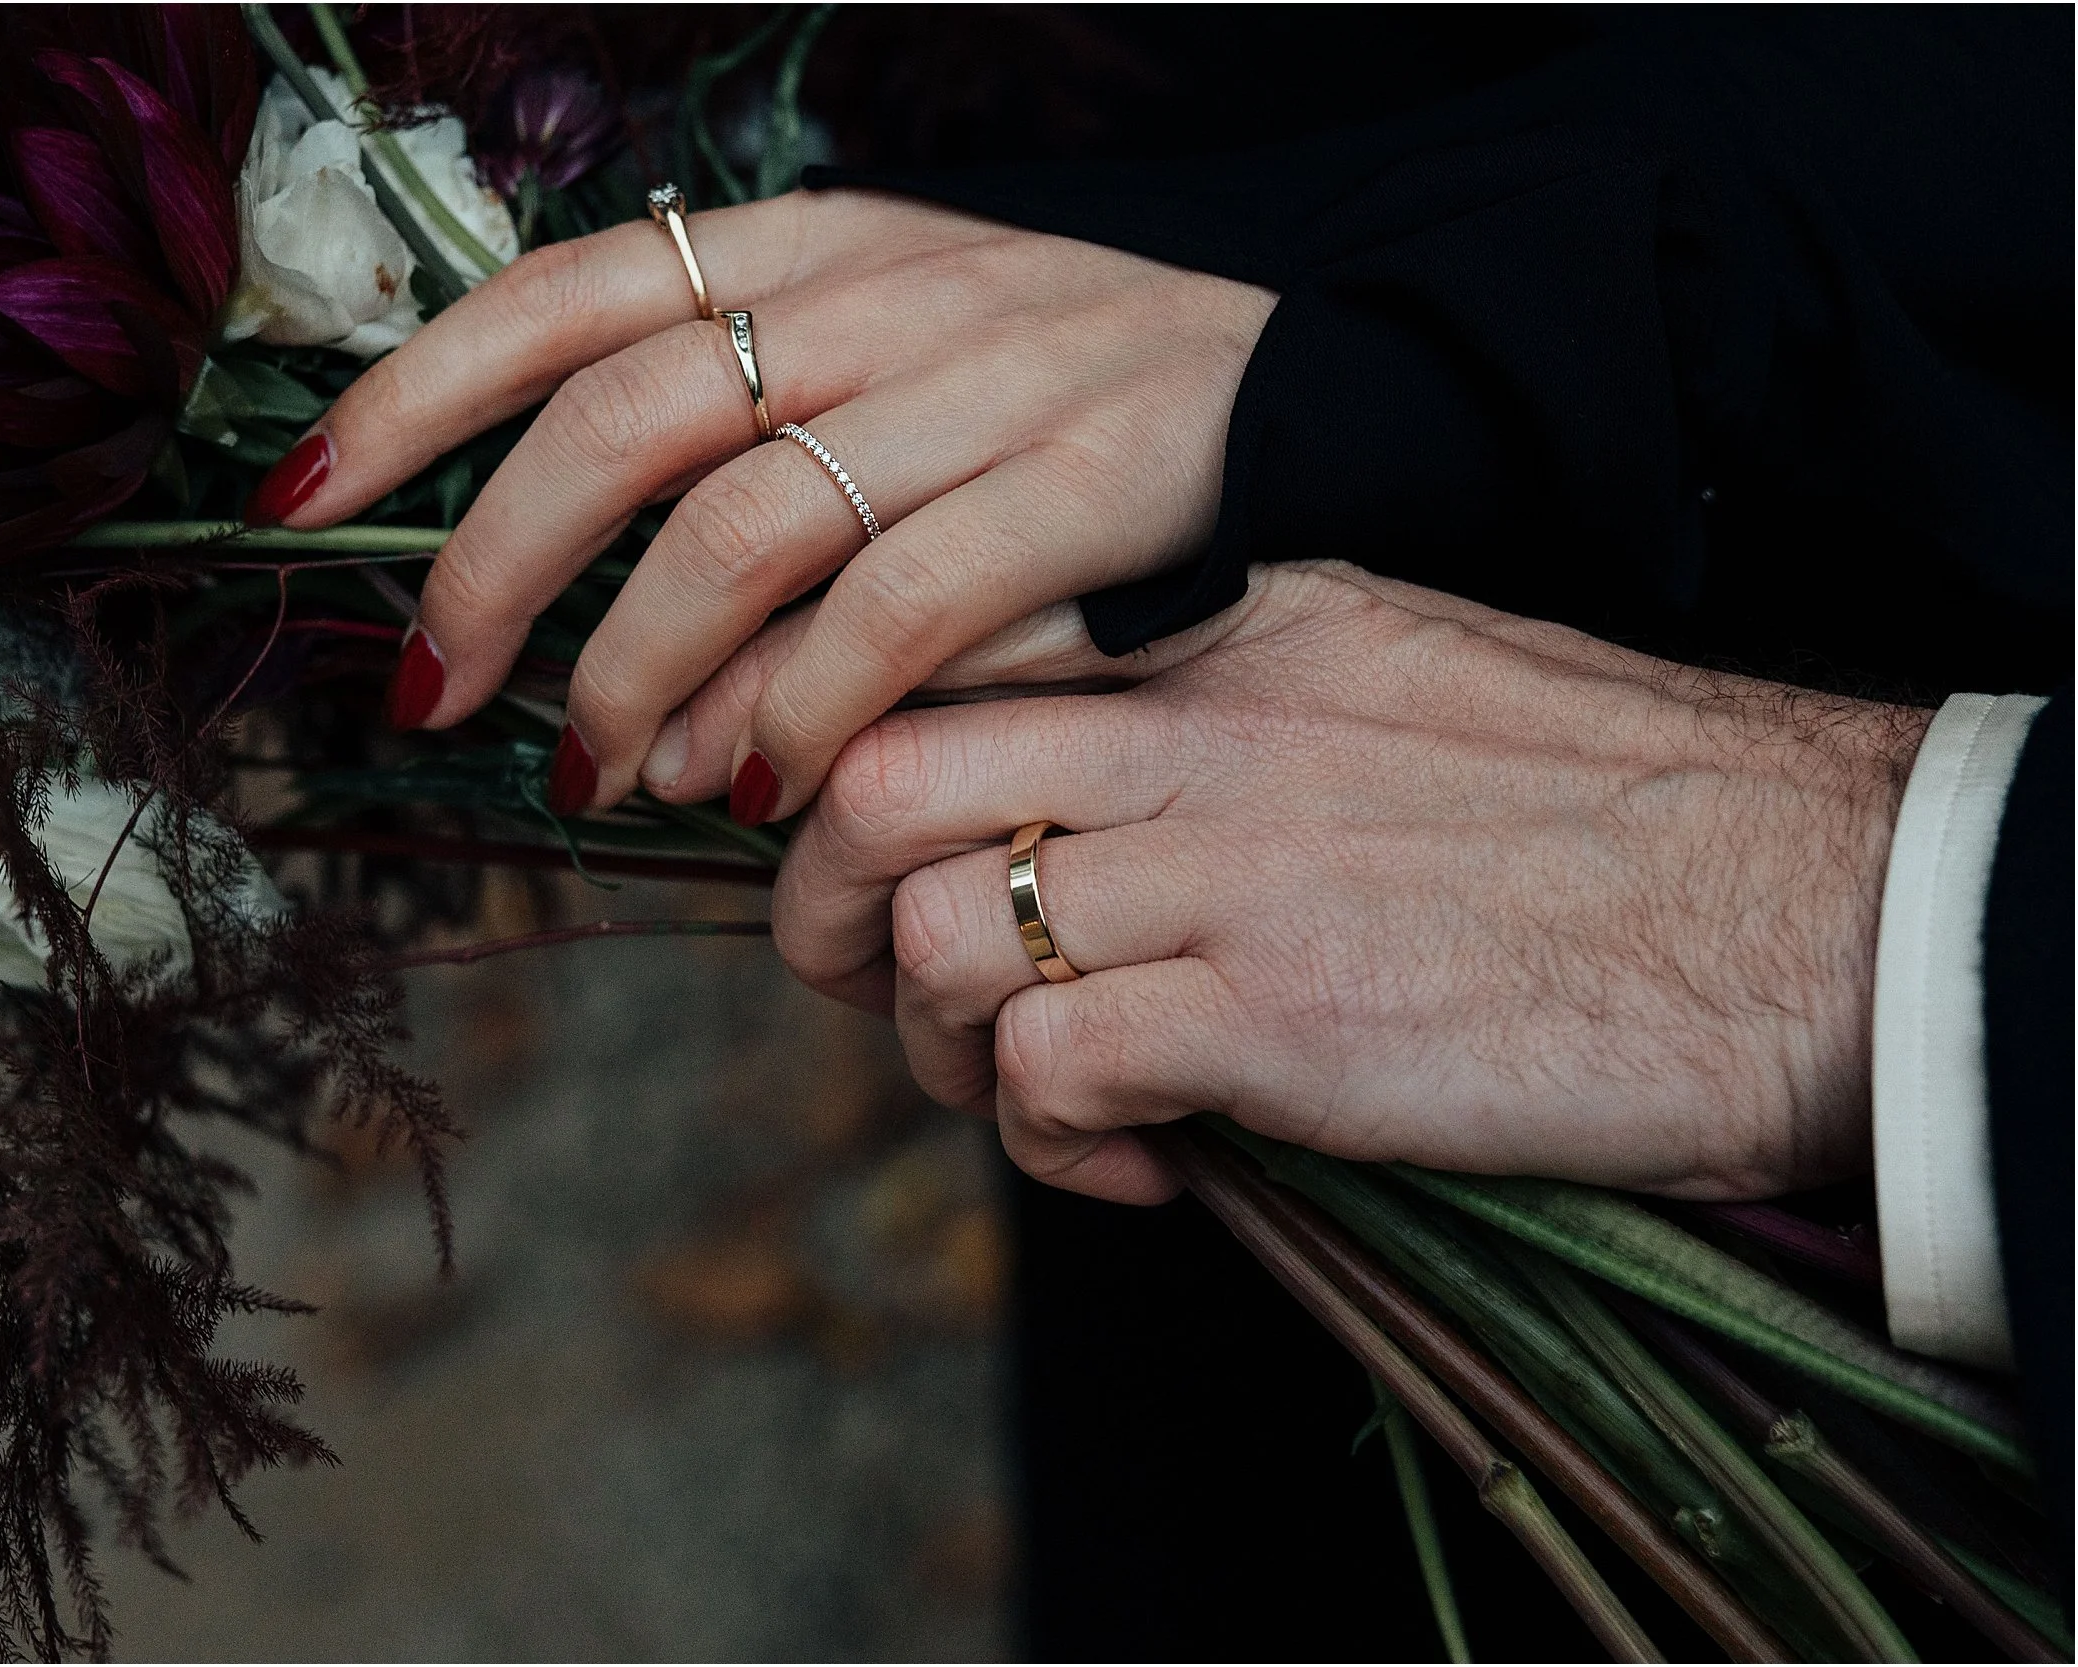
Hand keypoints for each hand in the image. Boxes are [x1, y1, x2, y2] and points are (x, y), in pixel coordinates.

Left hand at [260, 189, 1272, 821]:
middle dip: (496, 570)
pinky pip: (898, 611)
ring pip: (744, 527)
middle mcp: (879, 295)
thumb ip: (735, 433)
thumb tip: (577, 632)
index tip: (296, 507)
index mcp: (806, 244)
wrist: (1314, 387)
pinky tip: (764, 787)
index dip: (410, 399)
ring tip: (601, 776)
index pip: (560, 296)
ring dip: (638, 671)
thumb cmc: (1052, 404)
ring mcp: (986, 385)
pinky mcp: (1085, 489)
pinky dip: (804, 708)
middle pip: (624, 421)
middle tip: (436, 694)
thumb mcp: (885, 353)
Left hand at [769, 562, 1933, 1206]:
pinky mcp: (1285, 1015)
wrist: (1811, 910)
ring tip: (1035, 1094)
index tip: (865, 854)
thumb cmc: (1606, 820)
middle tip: (879, 991)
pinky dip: (1052, 1145)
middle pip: (878, 783)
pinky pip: (1050, 1069)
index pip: (947, 649)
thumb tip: (1057, 809)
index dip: (850, 762)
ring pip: (934, 935)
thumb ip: (1210, 718)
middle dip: (816, 910)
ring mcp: (1239, 866)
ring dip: (938, 1048)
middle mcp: (1204, 727)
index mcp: (1226, 632)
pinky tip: (1148, 1168)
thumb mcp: (1382, 694)